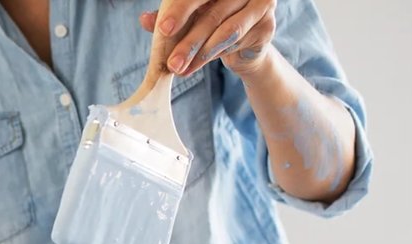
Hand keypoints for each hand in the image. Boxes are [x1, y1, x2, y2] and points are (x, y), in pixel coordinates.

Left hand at [139, 0, 276, 78]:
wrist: (245, 47)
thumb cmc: (213, 26)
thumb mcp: (189, 20)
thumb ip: (169, 17)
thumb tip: (144, 19)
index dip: (180, 9)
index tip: (163, 29)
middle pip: (212, 13)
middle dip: (188, 40)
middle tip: (171, 61)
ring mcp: (260, 4)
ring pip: (225, 30)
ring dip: (200, 53)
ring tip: (180, 68)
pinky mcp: (267, 25)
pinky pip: (237, 42)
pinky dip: (214, 56)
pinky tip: (195, 66)